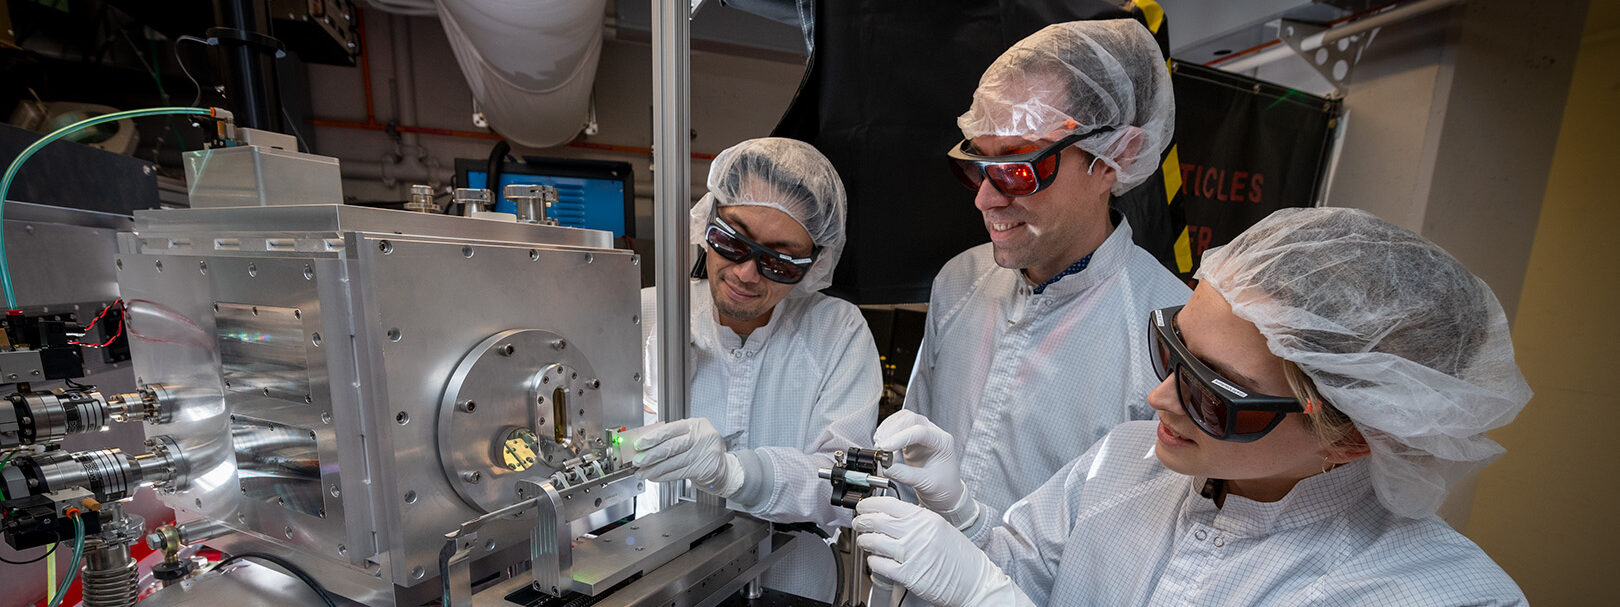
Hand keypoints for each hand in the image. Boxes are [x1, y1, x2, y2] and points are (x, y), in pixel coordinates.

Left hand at [632, 418, 744, 496]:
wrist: (723, 469)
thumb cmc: (702, 451)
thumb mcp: (690, 437)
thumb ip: (671, 438)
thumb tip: (644, 445)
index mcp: (696, 424)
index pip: (670, 429)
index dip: (652, 438)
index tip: (639, 445)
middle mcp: (702, 436)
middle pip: (671, 446)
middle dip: (650, 456)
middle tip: (637, 461)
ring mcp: (704, 453)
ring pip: (672, 462)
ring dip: (654, 470)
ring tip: (642, 473)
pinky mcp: (704, 469)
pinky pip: (678, 473)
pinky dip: (663, 476)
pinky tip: (654, 477)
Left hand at [854, 497, 1032, 606]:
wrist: (976, 581)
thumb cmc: (961, 558)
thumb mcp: (941, 529)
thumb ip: (918, 521)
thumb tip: (893, 516)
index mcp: (926, 519)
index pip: (889, 504)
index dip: (870, 504)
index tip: (863, 506)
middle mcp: (918, 534)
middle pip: (878, 521)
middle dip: (862, 522)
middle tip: (858, 523)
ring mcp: (912, 554)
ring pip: (875, 542)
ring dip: (865, 541)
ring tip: (864, 541)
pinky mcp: (909, 575)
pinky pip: (880, 565)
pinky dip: (873, 562)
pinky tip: (874, 560)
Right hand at [873, 411, 976, 526]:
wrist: (945, 491)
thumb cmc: (943, 486)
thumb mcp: (926, 484)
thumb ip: (905, 475)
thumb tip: (886, 466)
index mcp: (943, 442)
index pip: (920, 432)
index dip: (900, 437)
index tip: (885, 447)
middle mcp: (934, 433)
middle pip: (911, 419)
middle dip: (892, 430)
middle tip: (880, 446)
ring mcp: (923, 433)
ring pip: (903, 419)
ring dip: (888, 428)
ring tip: (879, 443)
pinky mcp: (912, 437)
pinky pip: (898, 426)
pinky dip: (887, 431)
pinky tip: (882, 441)